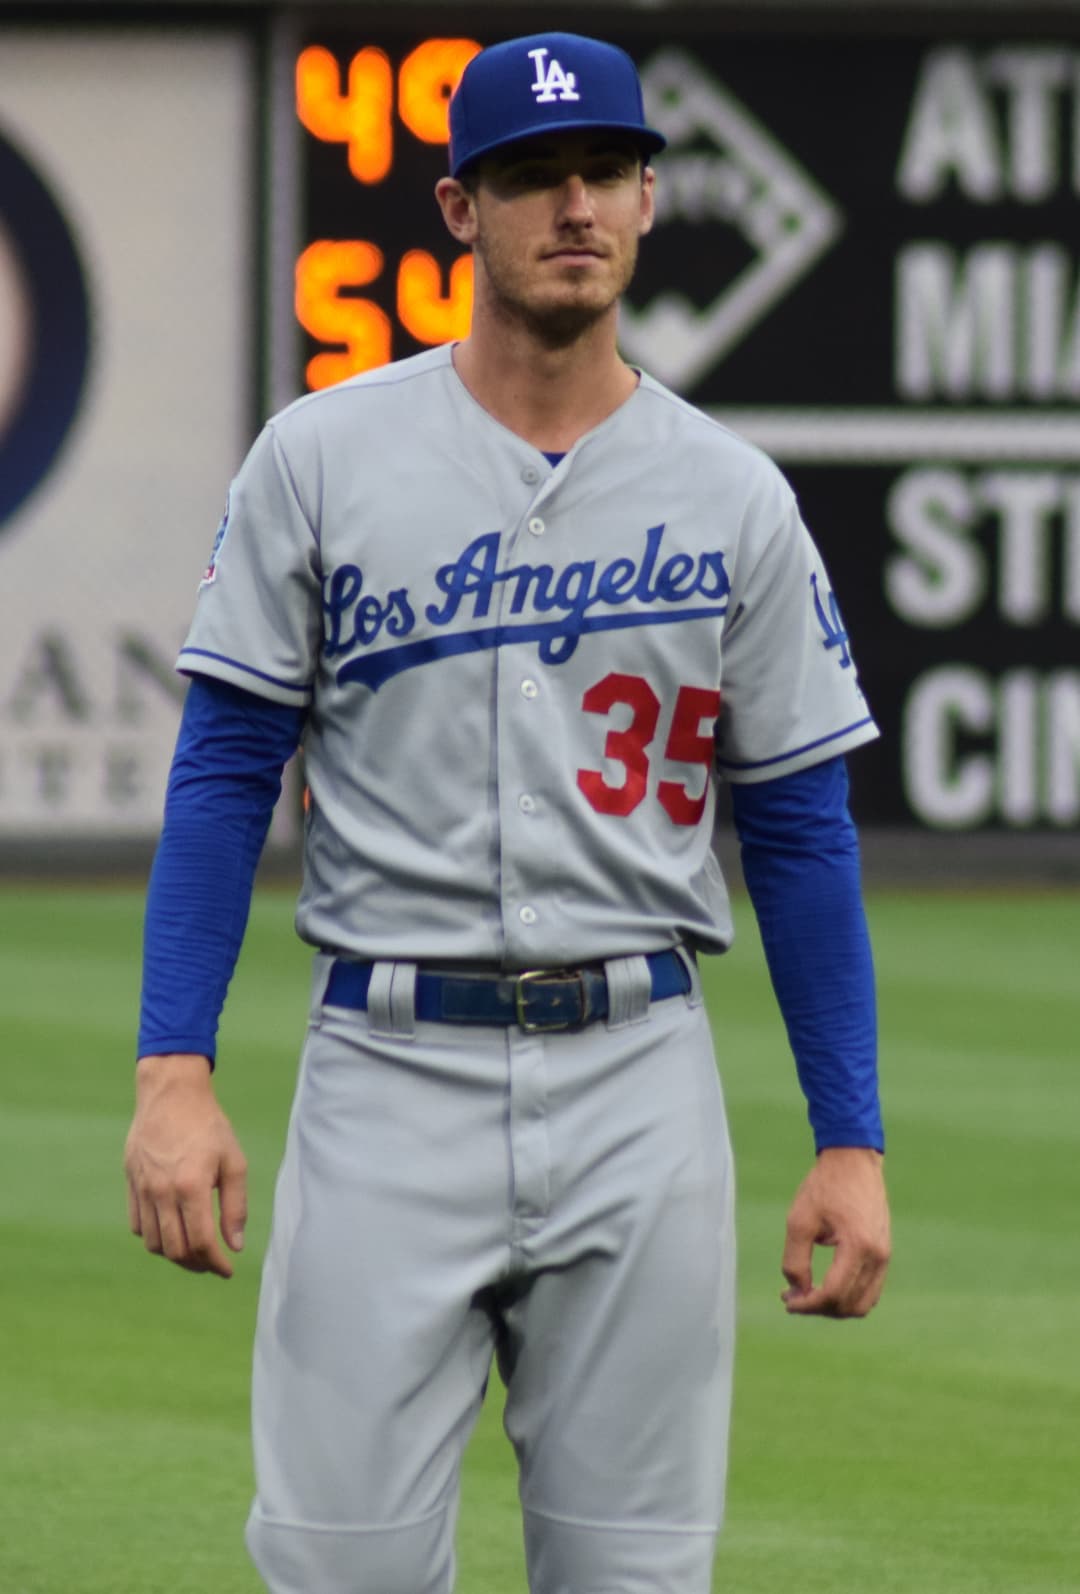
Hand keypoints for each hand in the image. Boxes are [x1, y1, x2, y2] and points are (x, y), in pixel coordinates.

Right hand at [124, 1054, 247, 1278]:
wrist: (171, 1094)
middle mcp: (162, 1192)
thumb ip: (235, 1206)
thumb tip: (235, 1245)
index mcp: (191, 1186)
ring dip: (175, 1255)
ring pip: (154, 1243)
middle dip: (196, 1265)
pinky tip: (172, 1231)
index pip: (200, 1242)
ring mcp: (142, 1189)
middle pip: (175, 1250)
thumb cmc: (209, 1126)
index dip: (215, 1263)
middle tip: (213, 1264)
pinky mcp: (130, 1184)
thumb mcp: (234, 1161)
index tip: (227, 1270)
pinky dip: (155, 1237)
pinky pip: (138, 1226)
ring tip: (195, 1252)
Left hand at [781, 1146, 890, 1317]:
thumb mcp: (799, 1220)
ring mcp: (885, 1256)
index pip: (834, 1293)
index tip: (787, 1301)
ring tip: (807, 1294)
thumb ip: (795, 1260)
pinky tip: (824, 1285)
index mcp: (858, 1245)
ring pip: (863, 1303)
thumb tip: (798, 1292)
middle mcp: (878, 1255)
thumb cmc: (824, 1186)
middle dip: (819, 1308)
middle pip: (850, 1305)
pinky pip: (870, 1290)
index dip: (808, 1305)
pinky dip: (848, 1296)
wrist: (853, 1160)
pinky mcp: (884, 1253)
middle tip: (792, 1297)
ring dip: (834, 1306)